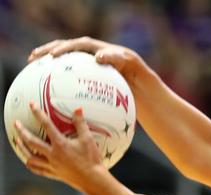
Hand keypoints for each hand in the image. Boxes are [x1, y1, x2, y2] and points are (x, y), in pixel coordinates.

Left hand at [14, 103, 105, 191]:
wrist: (93, 179)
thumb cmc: (92, 160)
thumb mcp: (88, 139)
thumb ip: (81, 124)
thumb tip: (77, 111)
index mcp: (60, 144)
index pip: (46, 125)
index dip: (38, 113)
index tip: (32, 105)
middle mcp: (53, 154)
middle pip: (32, 141)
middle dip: (22, 131)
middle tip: (16, 124)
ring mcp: (52, 165)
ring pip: (31, 157)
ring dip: (23, 148)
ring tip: (18, 142)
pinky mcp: (54, 173)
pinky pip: (38, 170)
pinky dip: (31, 165)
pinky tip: (28, 162)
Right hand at [29, 36, 143, 83]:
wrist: (128, 67)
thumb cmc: (124, 63)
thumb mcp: (120, 59)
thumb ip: (110, 57)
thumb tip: (98, 57)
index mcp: (89, 45)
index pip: (73, 45)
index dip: (62, 49)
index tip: (53, 55)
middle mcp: (81, 49)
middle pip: (59, 47)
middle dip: (45, 51)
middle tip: (33, 58)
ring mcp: (78, 57)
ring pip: (59, 56)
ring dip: (45, 59)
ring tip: (32, 65)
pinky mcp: (79, 66)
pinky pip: (64, 68)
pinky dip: (54, 72)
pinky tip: (46, 83)